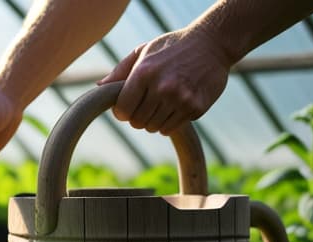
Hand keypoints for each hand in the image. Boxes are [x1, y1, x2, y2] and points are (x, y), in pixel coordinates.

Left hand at [98, 28, 232, 135]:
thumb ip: (120, 71)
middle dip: (138, 117)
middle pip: (137, 122)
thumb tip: (99, 87)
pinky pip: (171, 128)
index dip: (122, 112)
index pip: (122, 110)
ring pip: (154, 128)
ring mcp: (181, 99)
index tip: (127, 107)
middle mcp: (162, 87)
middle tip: (146, 105)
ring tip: (161, 104)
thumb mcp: (144, 51)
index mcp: (144, 73)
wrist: (213, 44)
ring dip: (154, 121)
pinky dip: (169, 122)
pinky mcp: (196, 107)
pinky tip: (175, 107)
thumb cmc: (172, 47)